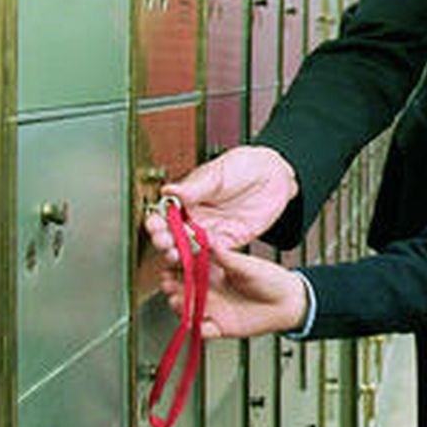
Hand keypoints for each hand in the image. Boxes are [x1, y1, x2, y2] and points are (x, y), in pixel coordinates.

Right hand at [144, 145, 298, 259]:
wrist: (273, 175)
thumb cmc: (242, 167)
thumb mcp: (216, 174)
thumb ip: (194, 188)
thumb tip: (168, 191)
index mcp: (186, 200)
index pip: (164, 215)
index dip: (156, 222)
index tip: (154, 224)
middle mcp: (195, 218)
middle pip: (173, 235)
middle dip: (165, 241)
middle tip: (164, 242)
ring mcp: (211, 231)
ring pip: (190, 249)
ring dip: (181, 254)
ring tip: (176, 255)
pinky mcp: (229, 242)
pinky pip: (214, 254)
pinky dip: (206, 259)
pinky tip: (201, 258)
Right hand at [158, 244, 308, 338]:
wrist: (287, 303)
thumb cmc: (270, 280)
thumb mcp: (247, 266)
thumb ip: (226, 258)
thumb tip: (208, 241)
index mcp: (212, 271)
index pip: (185, 266)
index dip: (174, 264)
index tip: (169, 262)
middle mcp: (207, 290)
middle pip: (179, 288)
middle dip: (171, 286)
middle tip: (169, 284)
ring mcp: (211, 308)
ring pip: (186, 309)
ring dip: (180, 307)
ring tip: (179, 302)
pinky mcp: (218, 326)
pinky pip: (203, 330)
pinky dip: (200, 329)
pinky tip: (202, 324)